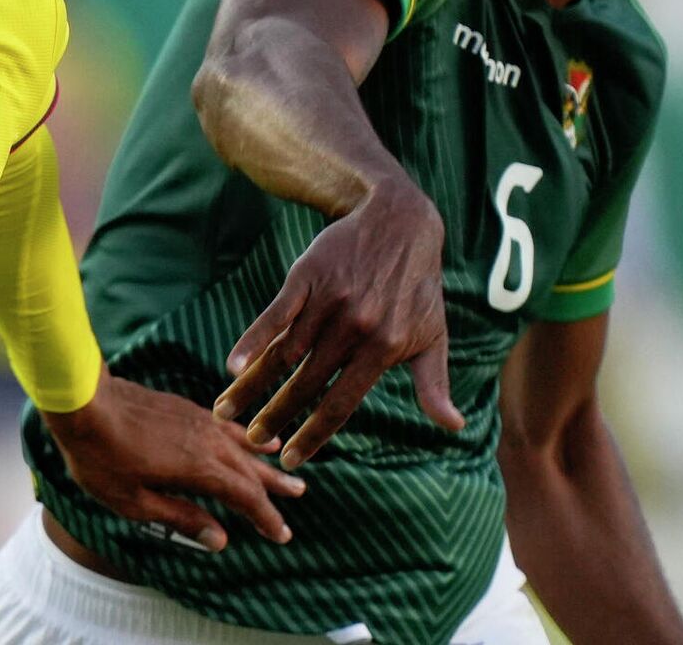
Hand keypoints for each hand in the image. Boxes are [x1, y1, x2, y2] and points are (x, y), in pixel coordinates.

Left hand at [41, 370, 304, 550]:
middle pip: (250, 469)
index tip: (283, 535)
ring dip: (264, 460)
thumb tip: (220, 539)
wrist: (84, 402)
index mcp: (199, 469)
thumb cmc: (101, 457)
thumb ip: (180, 518)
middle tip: (299, 496)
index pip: (245, 498)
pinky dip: (244, 434)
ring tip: (286, 469)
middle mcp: (207, 442)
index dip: (266, 518)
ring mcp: (197, 421)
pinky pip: (226, 425)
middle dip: (274, 487)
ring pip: (241, 444)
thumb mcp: (135, 502)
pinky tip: (251, 434)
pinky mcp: (185, 408)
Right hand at [214, 179, 464, 467]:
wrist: (399, 221)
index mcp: (383, 349)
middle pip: (305, 385)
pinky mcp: (307, 277)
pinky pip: (275, 314)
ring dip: (253, 387)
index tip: (289, 461)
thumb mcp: (432, 334)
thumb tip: (454, 427)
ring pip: (284, 355)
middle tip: (251, 442)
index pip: (340, 405)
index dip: (312, 435)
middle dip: (274, 418)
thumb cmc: (417, 285)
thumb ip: (433, 382)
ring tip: (228, 412)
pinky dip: (252, 340)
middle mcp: (355, 329)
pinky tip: (232, 366)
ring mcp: (329, 302)